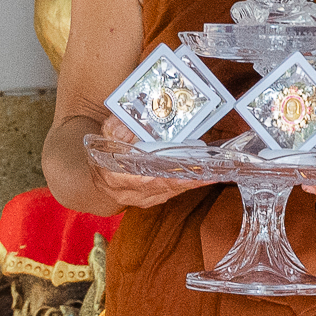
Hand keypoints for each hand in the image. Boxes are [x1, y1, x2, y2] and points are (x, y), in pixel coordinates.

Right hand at [69, 110, 215, 211]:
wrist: (99, 183)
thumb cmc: (104, 157)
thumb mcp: (104, 138)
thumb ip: (117, 128)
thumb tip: (133, 116)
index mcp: (116, 177)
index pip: (144, 179)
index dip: (167, 176)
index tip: (187, 170)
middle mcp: (131, 192)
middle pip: (165, 186)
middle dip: (189, 179)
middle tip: (212, 170)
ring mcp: (144, 199)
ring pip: (173, 191)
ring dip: (194, 181)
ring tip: (216, 170)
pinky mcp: (154, 199)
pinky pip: (175, 191)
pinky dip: (190, 183)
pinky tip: (207, 174)